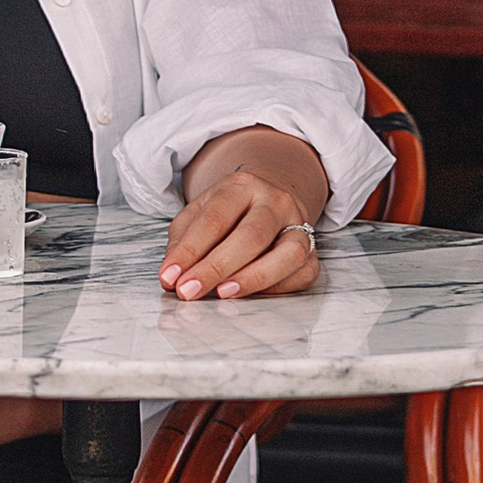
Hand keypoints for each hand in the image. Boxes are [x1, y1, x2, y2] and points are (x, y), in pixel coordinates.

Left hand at [160, 165, 320, 301]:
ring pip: (288, 253)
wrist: (269, 199)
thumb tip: (171, 278)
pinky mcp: (313, 252)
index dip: (190, 251)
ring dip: (253, 278)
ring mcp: (299, 225)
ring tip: (222, 294)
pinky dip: (276, 288)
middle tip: (189, 291)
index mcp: (241, 186)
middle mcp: (275, 201)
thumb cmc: (228, 213)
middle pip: (251, 235)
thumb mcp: (198, 214)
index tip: (169, 277)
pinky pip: (302, 274)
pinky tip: (251, 296)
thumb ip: (182, 243)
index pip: (214, 218)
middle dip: (216, 267)